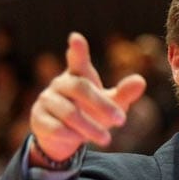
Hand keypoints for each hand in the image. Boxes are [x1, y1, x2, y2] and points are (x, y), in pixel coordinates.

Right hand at [29, 32, 146, 163]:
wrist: (64, 136)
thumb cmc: (91, 112)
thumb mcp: (111, 104)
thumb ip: (124, 94)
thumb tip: (140, 81)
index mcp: (78, 76)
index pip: (78, 61)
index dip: (77, 50)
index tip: (76, 38)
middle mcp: (60, 84)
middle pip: (80, 88)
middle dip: (102, 105)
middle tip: (122, 120)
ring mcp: (46, 100)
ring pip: (69, 112)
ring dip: (90, 128)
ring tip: (107, 140)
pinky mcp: (38, 119)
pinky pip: (55, 127)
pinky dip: (72, 136)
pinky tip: (81, 142)